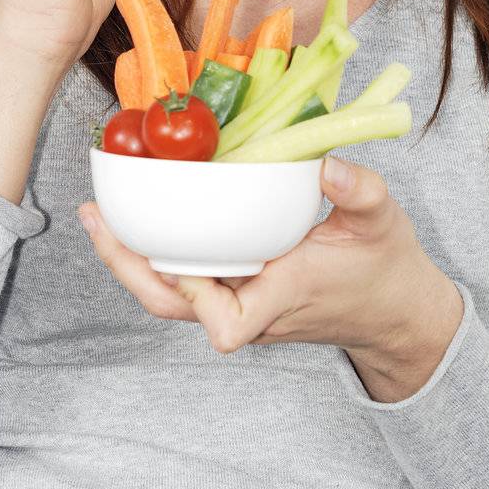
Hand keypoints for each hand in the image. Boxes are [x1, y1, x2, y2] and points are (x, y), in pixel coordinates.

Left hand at [77, 153, 465, 402]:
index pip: (227, 325)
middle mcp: (251, 307)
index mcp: (283, 295)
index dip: (198, 298)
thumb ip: (359, 190)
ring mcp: (239, 302)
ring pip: (169, 297)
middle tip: (98, 219)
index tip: (189, 260)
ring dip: (130, 260)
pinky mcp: (235, 291)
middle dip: (128, 267)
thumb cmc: (385, 269)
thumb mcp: (383, 222)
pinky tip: (137, 218)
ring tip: (99, 215)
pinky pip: (182, 281)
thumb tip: (327, 163)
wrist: (391, 312)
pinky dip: (154, 253)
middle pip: (173, 307)